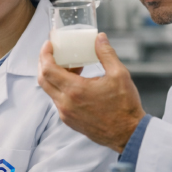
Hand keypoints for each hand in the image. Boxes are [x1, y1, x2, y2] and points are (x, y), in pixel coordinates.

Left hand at [38, 32, 144, 152]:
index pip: (48, 69)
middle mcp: (65, 104)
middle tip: (54, 52)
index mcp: (75, 90)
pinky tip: (77, 82)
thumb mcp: (119, 74)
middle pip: (43, 80)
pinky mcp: (69, 121)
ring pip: (50, 91)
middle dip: (45, 63)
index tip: (49, 44)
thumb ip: (106, 54)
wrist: (128, 134)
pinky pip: (58, 101)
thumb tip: (99, 37)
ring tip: (72, 66)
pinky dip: (61, 88)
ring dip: (55, 76)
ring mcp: (66, 114)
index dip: (45, 54)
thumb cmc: (125, 106)